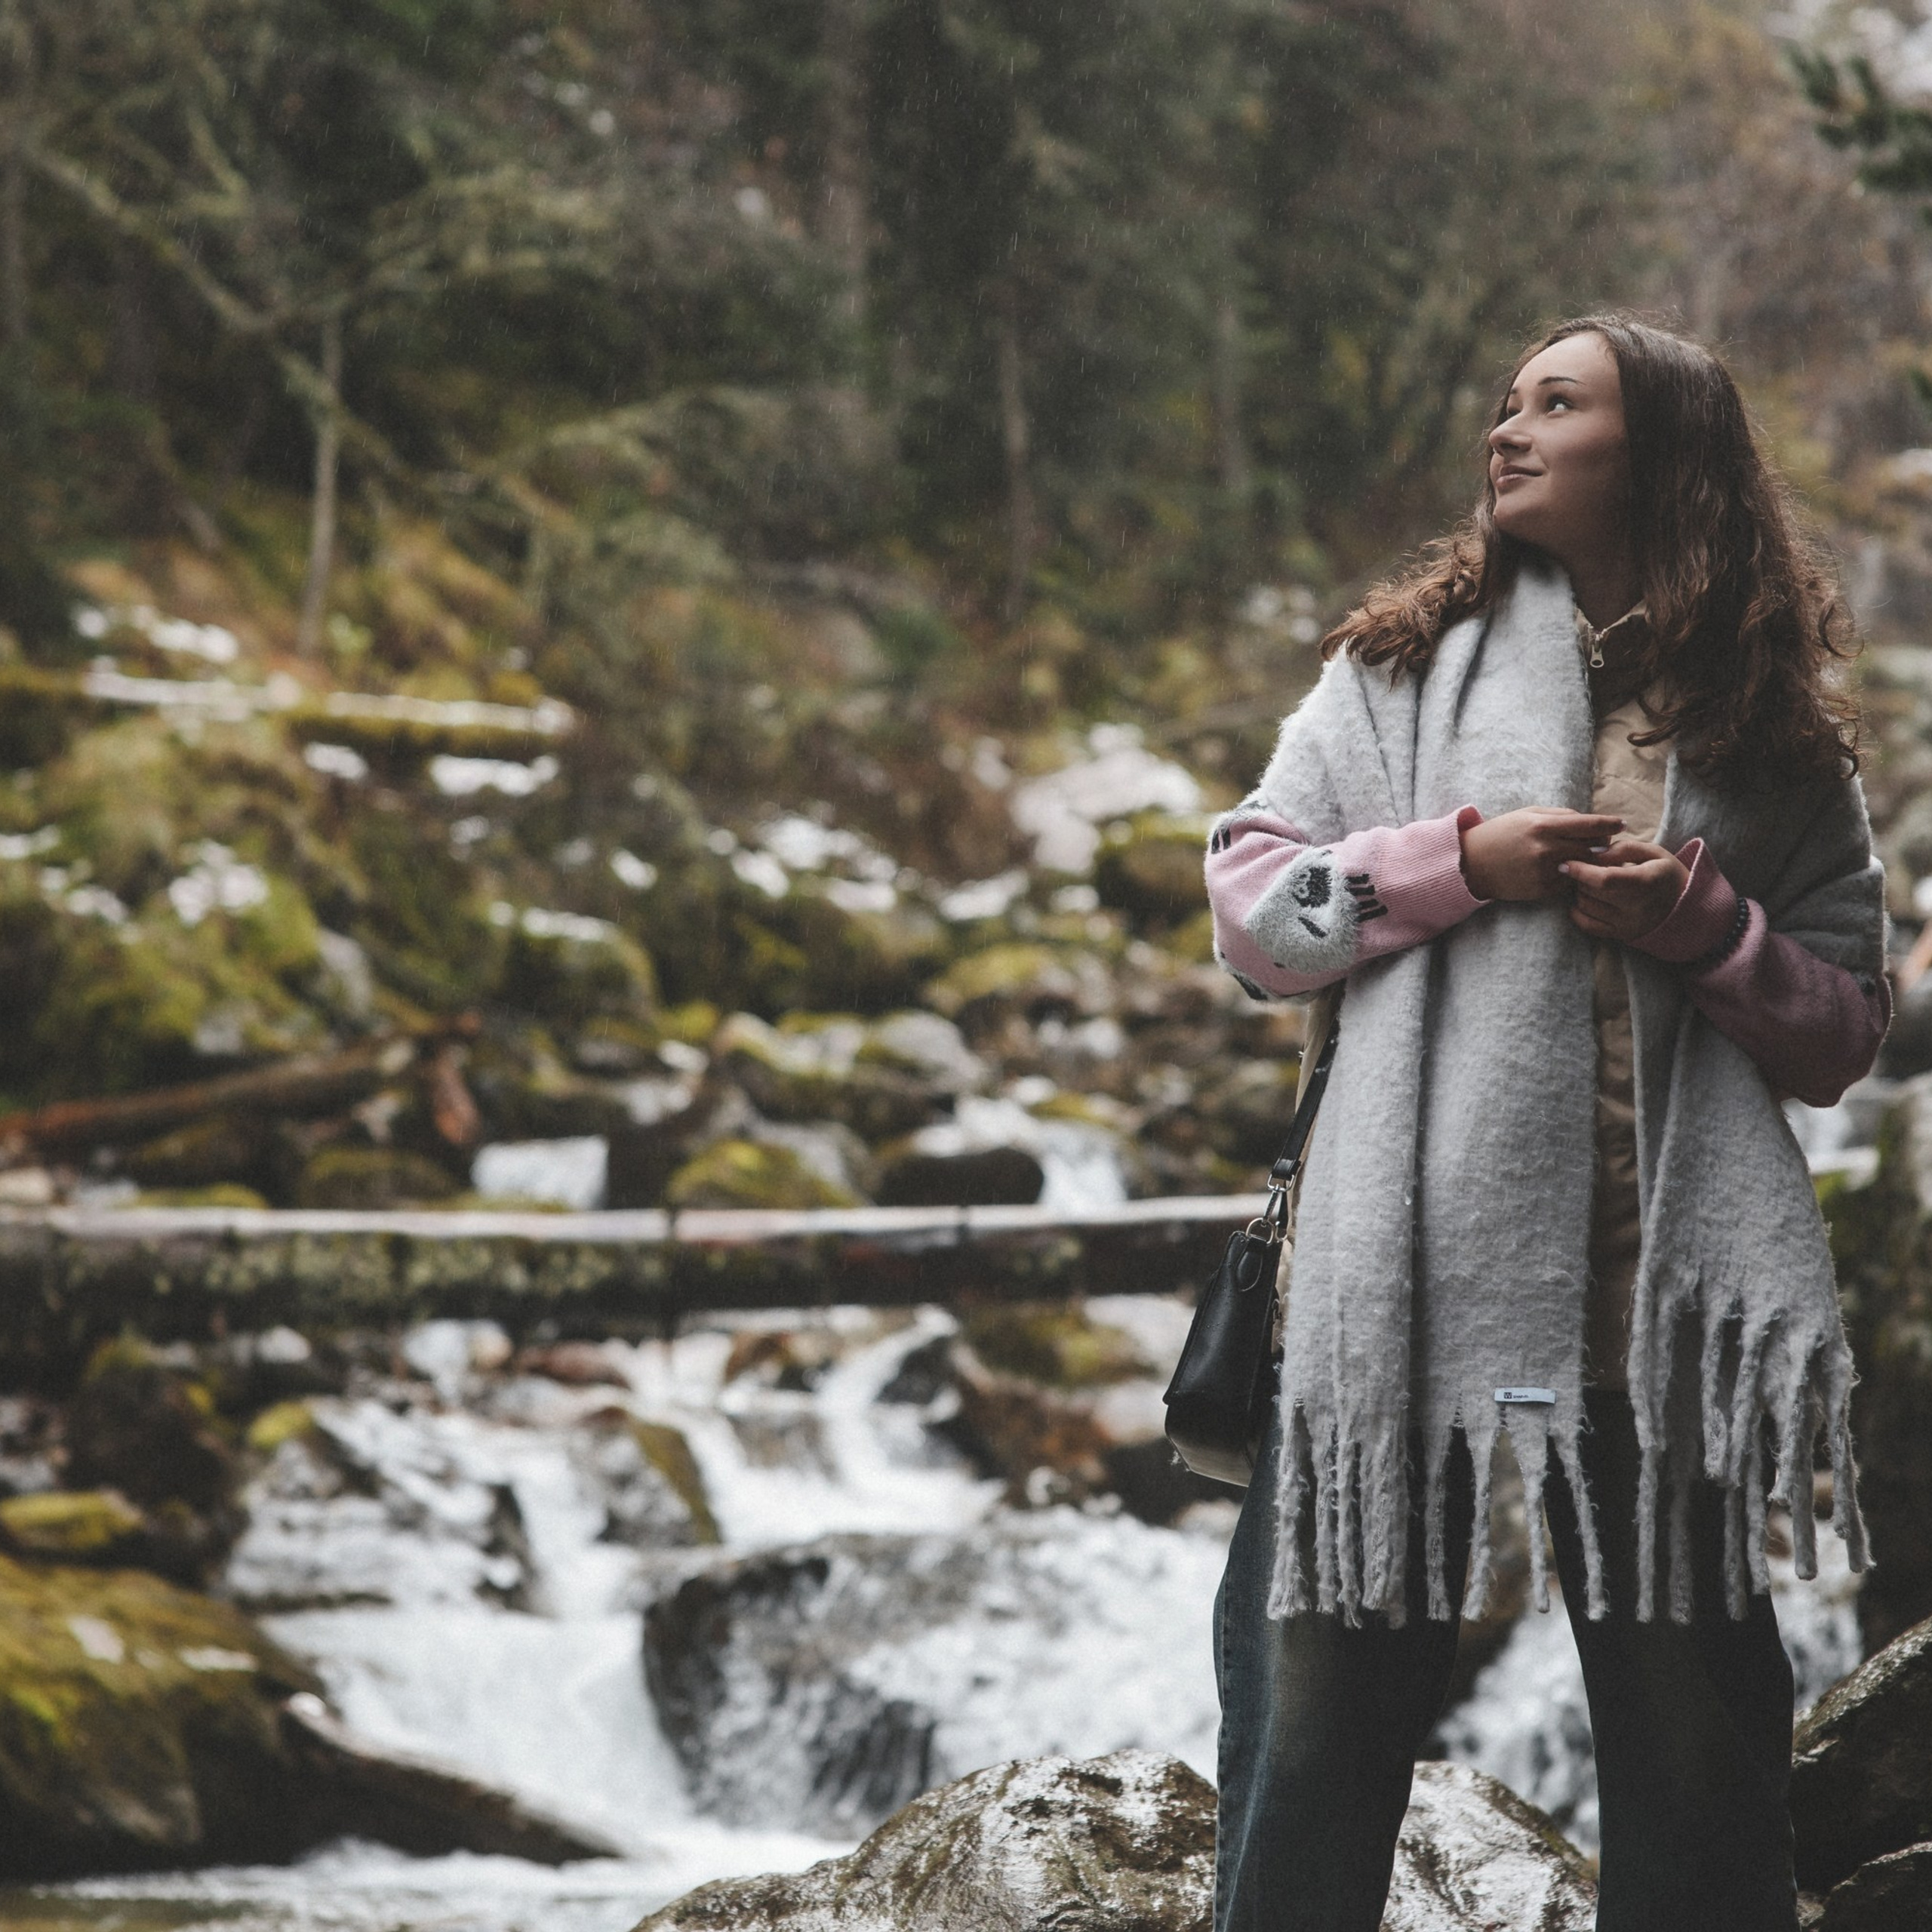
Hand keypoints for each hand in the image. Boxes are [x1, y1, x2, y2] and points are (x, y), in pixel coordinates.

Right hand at [1460, 809, 1624, 902]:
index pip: (1589, 824)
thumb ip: (1560, 816)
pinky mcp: (1542, 890)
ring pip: (1584, 867)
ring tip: (1587, 856)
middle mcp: (1546, 849)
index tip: (1621, 823)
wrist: (1472, 864)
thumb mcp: (1527, 814)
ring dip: (1590, 862)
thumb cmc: (1501, 833)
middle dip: (1602, 844)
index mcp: (1543, 826)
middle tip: (1604, 842)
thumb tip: (1589, 821)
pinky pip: (1570, 883)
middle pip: (1592, 847)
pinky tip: (1567, 871)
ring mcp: (1545, 872)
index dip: (1609, 823)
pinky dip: (1573, 876)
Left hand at [1562, 837, 1688, 941]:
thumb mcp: (1652, 852)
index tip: (1566, 862)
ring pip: (1586, 907)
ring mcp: (1629, 924)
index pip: (1605, 879)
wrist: (1685, 905)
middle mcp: (1637, 907)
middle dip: (1579, 878)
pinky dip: (1578, 912)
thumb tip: (1593, 852)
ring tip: (1588, 883)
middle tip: (1582, 869)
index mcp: (1646, 882)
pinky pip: (1588, 926)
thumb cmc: (1665, 873)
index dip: (1581, 870)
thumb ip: (1623, 848)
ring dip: (1579, 893)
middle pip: (1591, 892)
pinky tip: (1583, 900)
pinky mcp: (1622, 935)